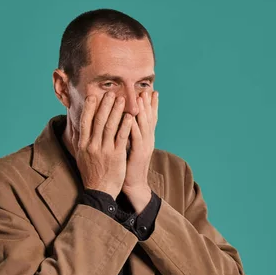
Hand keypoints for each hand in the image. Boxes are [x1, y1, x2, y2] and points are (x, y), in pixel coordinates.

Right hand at [74, 91, 133, 198]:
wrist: (99, 191)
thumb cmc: (91, 173)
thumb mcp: (80, 156)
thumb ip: (79, 139)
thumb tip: (74, 124)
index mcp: (83, 144)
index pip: (84, 121)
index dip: (89, 107)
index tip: (93, 94)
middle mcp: (92, 145)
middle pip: (98, 120)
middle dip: (105, 104)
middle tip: (111, 92)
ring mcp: (104, 150)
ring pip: (110, 126)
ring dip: (117, 111)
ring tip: (123, 99)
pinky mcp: (116, 156)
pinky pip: (121, 137)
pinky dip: (125, 125)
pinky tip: (130, 116)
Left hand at [122, 90, 158, 212]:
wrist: (133, 185)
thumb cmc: (127, 166)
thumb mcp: (129, 147)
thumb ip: (128, 134)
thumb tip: (124, 121)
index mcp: (145, 138)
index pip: (149, 118)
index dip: (150, 105)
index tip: (150, 91)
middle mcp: (148, 140)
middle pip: (149, 118)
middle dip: (148, 103)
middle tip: (146, 89)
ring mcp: (145, 146)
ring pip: (144, 125)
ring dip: (142, 111)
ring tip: (140, 97)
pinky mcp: (138, 153)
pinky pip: (136, 137)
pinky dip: (133, 126)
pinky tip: (130, 117)